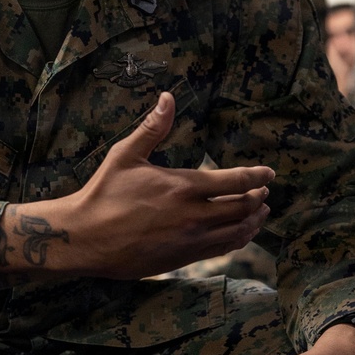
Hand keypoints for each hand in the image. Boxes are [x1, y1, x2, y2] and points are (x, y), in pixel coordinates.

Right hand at [0, 93, 273, 279]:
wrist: (86, 238)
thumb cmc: (104, 193)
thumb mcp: (126, 155)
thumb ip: (153, 128)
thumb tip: (168, 97)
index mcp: (183, 187)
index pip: (234, 181)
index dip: (256, 177)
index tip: (269, 174)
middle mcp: (193, 215)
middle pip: (242, 208)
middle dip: (257, 198)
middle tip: (264, 192)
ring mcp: (190, 240)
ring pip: (236, 232)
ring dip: (253, 221)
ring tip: (261, 213)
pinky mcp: (183, 258)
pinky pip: (221, 249)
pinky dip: (237, 240)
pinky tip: (240, 234)